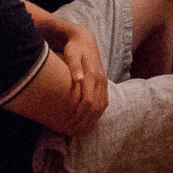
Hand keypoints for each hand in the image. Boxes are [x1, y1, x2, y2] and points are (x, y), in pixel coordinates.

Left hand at [40, 13, 109, 135]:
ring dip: (91, 121)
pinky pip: (103, 103)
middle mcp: (101, 81)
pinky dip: (96, 115)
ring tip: (79, 131)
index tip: (68, 125)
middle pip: (96, 108)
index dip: (79, 116)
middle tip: (71, 132)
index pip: (88, 102)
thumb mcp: (72, 54)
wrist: (85, 40)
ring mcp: (104, 83)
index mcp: (92, 75)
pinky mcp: (104, 84)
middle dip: (84, 122)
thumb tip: (78, 79)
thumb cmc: (74, 48)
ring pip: (101, 107)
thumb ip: (74, 67)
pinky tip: (88, 121)